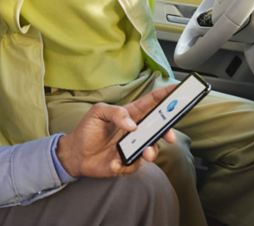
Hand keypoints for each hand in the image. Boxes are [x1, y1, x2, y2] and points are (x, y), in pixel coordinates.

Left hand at [56, 85, 176, 178]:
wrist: (75, 153)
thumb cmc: (87, 130)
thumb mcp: (97, 113)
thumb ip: (115, 112)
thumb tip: (133, 125)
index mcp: (131, 114)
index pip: (152, 103)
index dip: (165, 95)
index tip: (178, 89)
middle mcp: (136, 131)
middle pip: (159, 128)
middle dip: (168, 130)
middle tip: (169, 135)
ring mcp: (133, 147)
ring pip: (152, 149)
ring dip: (152, 151)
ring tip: (146, 153)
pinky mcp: (127, 162)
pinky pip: (135, 165)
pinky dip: (127, 165)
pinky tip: (114, 163)